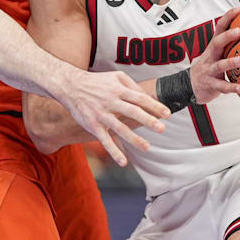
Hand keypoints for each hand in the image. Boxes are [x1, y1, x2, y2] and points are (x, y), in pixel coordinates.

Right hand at [56, 69, 170, 166]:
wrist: (71, 86)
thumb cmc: (97, 82)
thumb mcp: (116, 76)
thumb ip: (132, 84)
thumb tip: (147, 96)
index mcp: (118, 89)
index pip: (140, 98)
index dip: (154, 106)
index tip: (167, 114)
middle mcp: (111, 102)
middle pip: (132, 111)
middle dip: (148, 120)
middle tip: (162, 128)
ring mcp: (101, 114)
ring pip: (119, 128)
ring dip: (134, 139)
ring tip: (147, 147)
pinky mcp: (93, 125)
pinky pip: (105, 140)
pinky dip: (114, 151)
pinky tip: (123, 162)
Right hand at [190, 7, 239, 103]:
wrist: (188, 86)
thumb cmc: (209, 66)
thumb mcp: (216, 54)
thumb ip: (230, 46)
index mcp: (213, 47)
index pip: (219, 28)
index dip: (228, 17)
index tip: (239, 9)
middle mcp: (210, 56)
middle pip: (217, 43)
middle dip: (227, 36)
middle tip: (239, 31)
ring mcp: (209, 70)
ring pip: (219, 65)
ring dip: (230, 62)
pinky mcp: (211, 85)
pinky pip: (222, 86)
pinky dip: (231, 87)